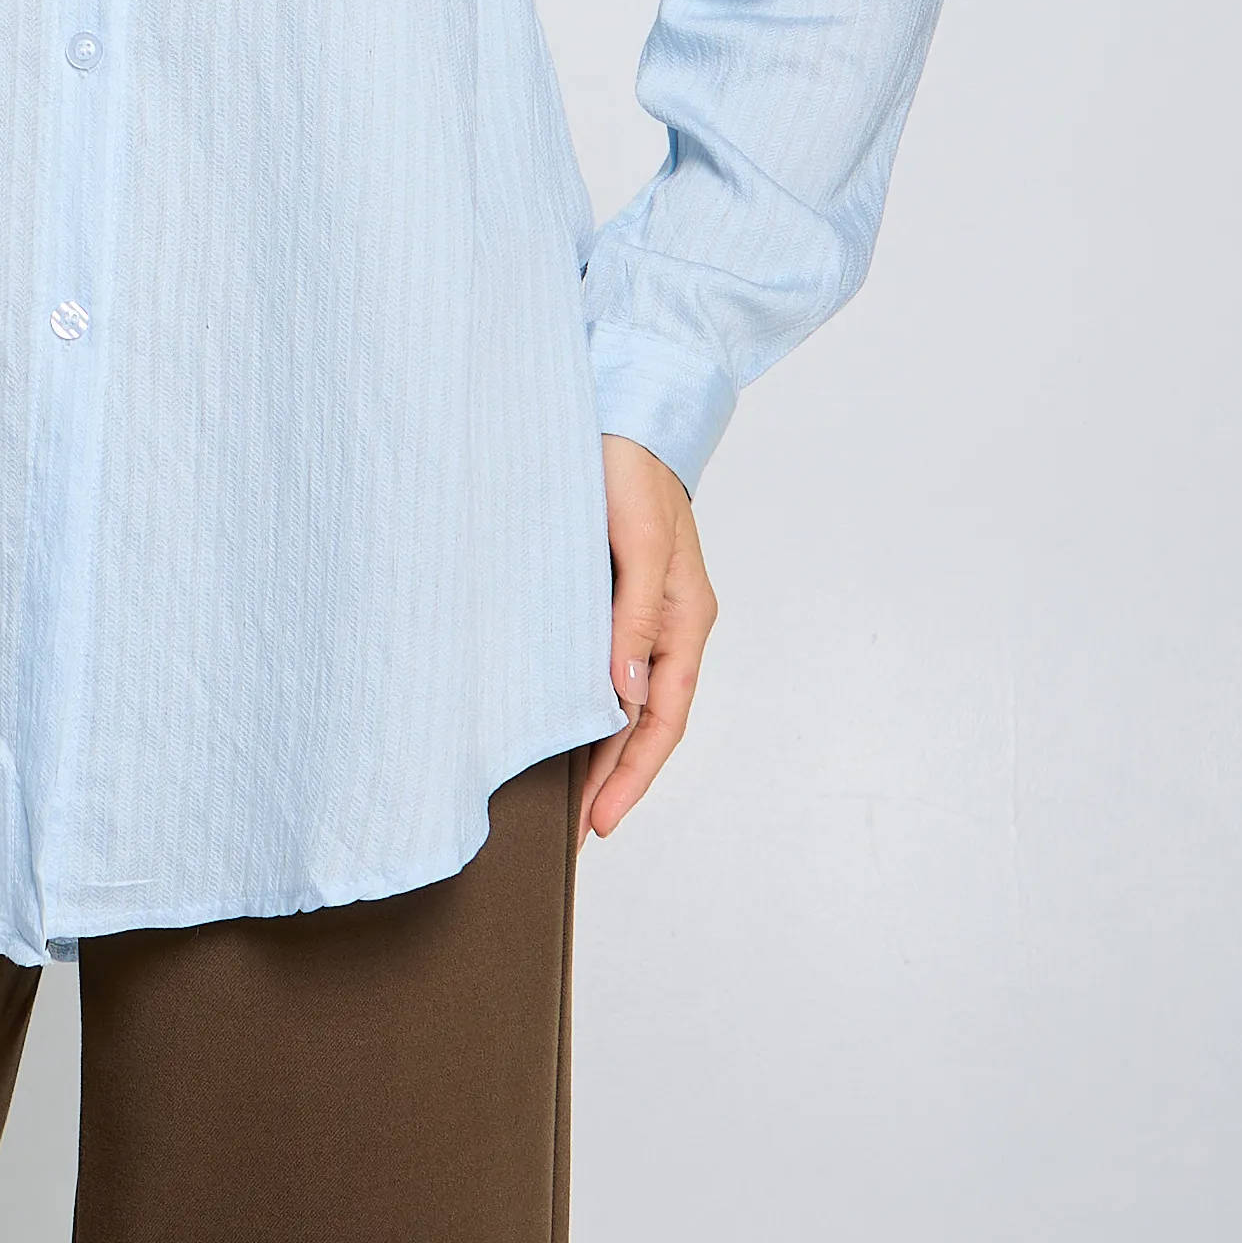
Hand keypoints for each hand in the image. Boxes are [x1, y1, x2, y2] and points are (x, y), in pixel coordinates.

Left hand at [577, 433, 717, 847]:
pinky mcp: (606, 593)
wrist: (617, 410)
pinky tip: (555, 721)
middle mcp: (665, 624)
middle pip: (644, 721)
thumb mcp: (637, 543)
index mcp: (686, 620)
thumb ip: (632, 618)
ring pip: (621, 698)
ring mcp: (637, 611)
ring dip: (596, 746)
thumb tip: (623, 696)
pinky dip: (582, 701)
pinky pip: (599, 663)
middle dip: (612, 777)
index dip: (632, 775)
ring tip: (560, 796)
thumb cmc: (631, 469)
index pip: (663, 720)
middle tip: (571, 832)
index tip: (599, 821)